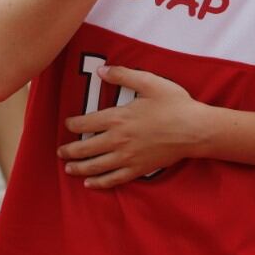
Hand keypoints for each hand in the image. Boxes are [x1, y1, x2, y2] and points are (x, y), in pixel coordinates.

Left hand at [59, 65, 205, 188]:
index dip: (73, 124)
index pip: (86, 123)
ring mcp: (127, 157)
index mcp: (118, 118)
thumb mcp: (149, 82)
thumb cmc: (174, 104)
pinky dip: (99, 182)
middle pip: (85, 148)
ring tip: (68, 168)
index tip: (67, 123)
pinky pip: (113, 179)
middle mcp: (118, 140)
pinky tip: (90, 183)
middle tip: (60, 151)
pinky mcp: (138, 169)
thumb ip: (123, 75)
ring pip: (95, 166)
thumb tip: (101, 70)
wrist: (195, 130)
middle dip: (69, 150)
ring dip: (79, 168)